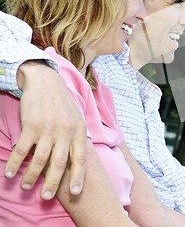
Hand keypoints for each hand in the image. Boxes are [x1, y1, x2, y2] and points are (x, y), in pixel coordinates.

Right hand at [3, 60, 86, 199]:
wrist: (46, 82)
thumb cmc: (62, 104)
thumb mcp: (77, 119)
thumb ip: (77, 138)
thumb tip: (77, 160)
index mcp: (79, 131)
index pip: (80, 159)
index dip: (78, 177)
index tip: (75, 192)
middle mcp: (65, 132)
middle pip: (59, 164)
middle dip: (53, 183)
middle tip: (47, 197)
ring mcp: (48, 129)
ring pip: (40, 160)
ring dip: (32, 176)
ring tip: (27, 187)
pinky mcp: (31, 126)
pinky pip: (23, 150)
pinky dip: (16, 163)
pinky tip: (10, 173)